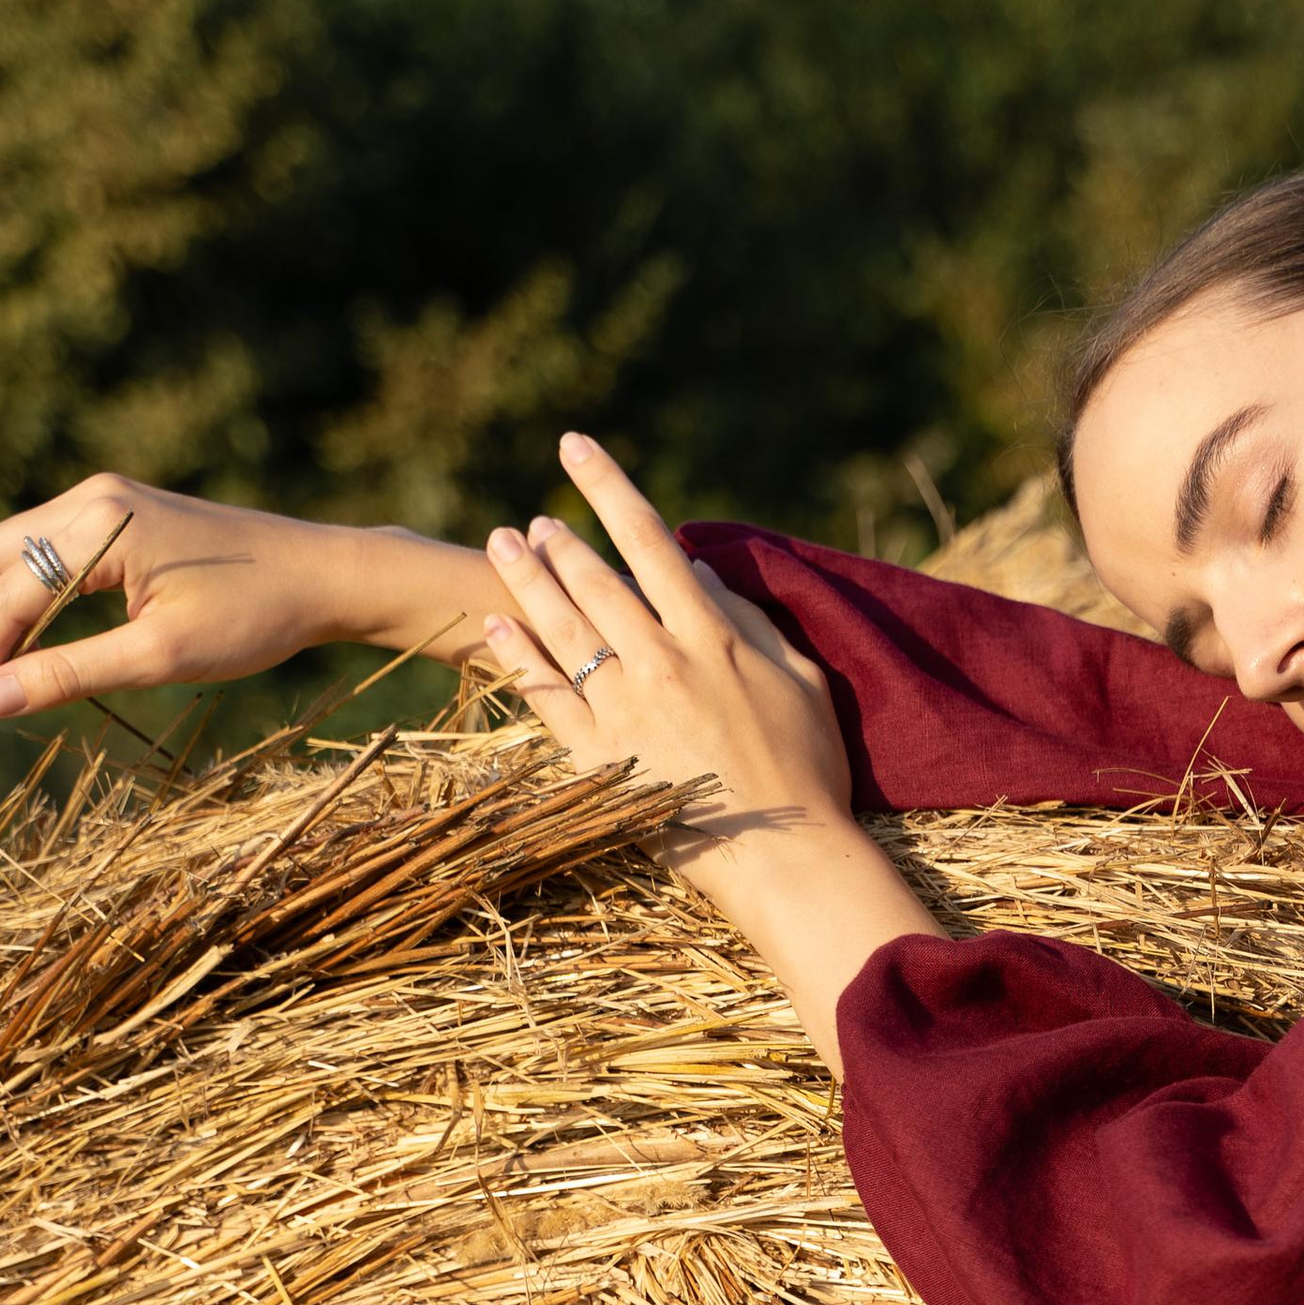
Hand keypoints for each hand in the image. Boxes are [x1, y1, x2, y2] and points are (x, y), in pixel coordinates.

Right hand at [0, 476, 490, 733]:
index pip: (5, 597)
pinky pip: (37, 559)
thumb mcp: (163, 655)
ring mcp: (97, 504)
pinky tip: (0, 652)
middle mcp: (87, 500)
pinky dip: (11, 605)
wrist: (324, 575)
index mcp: (98, 523)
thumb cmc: (257, 616)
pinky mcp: (111, 520)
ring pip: (3, 559)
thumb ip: (70, 674)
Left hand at [483, 434, 938, 1066]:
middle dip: (559, 541)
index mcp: (710, 634)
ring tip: (503, 546)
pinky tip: (495, 624)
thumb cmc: (808, 769)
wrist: (785, 854)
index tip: (575, 449)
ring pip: (560, 626)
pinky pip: (546, 694)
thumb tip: (705, 574)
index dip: (607, 486)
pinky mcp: (600, 755)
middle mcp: (659, 659)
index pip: (647, 539)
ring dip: (526, 579)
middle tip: (533, 521)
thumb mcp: (800, 680)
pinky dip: (517, 654)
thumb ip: (751, 621)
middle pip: (593, 579)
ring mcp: (624, 707)